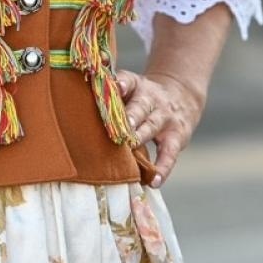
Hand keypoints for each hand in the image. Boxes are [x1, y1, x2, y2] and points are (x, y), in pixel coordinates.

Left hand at [116, 68, 206, 186]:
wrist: (182, 96)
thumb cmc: (144, 97)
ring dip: (141, 136)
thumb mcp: (133, 88)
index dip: (122, 84)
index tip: (117, 87)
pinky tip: (154, 181)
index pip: (129, 81)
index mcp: (137, 86)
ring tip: (131, 147)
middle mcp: (152, 99)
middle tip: (118, 128)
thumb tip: (80, 93)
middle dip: (130, 116)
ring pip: (152, 126)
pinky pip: (170, 154)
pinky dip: (163, 169)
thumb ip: (110, 93)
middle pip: (140, 106)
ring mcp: (165, 118)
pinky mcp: (177, 137)